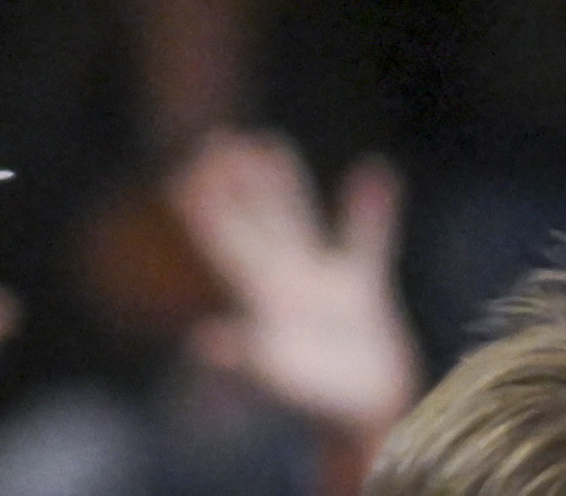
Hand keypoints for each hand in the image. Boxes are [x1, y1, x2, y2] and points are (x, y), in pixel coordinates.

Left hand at [170, 133, 423, 446]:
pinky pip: (366, 240)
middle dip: (237, 184)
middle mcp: (287, 287)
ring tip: (269, 144)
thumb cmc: (322, 410)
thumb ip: (245, 360)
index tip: (190, 166)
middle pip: (255, 223)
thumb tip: (202, 342)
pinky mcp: (363, 295)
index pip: (227, 242)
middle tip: (218, 139)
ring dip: (284, 185)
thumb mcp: (280, 381)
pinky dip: (370, 210)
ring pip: (299, 222)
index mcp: (264, 301)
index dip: (209, 206)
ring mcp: (323, 289)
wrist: (370, 426)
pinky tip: (375, 172)